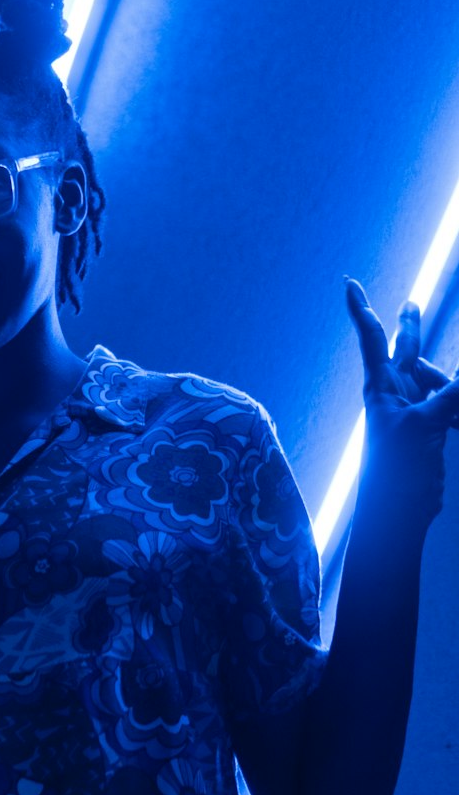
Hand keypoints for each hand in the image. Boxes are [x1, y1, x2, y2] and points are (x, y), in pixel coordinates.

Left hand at [345, 277, 458, 525]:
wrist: (399, 511)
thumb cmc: (396, 469)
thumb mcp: (424, 426)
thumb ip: (452, 394)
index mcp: (382, 386)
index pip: (371, 338)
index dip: (361, 308)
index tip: (347, 282)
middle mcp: (396, 392)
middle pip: (407, 349)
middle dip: (411, 326)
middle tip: (411, 302)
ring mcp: (415, 410)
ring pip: (441, 380)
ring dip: (453, 385)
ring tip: (447, 420)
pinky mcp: (432, 428)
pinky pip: (451, 402)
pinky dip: (456, 403)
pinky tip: (456, 426)